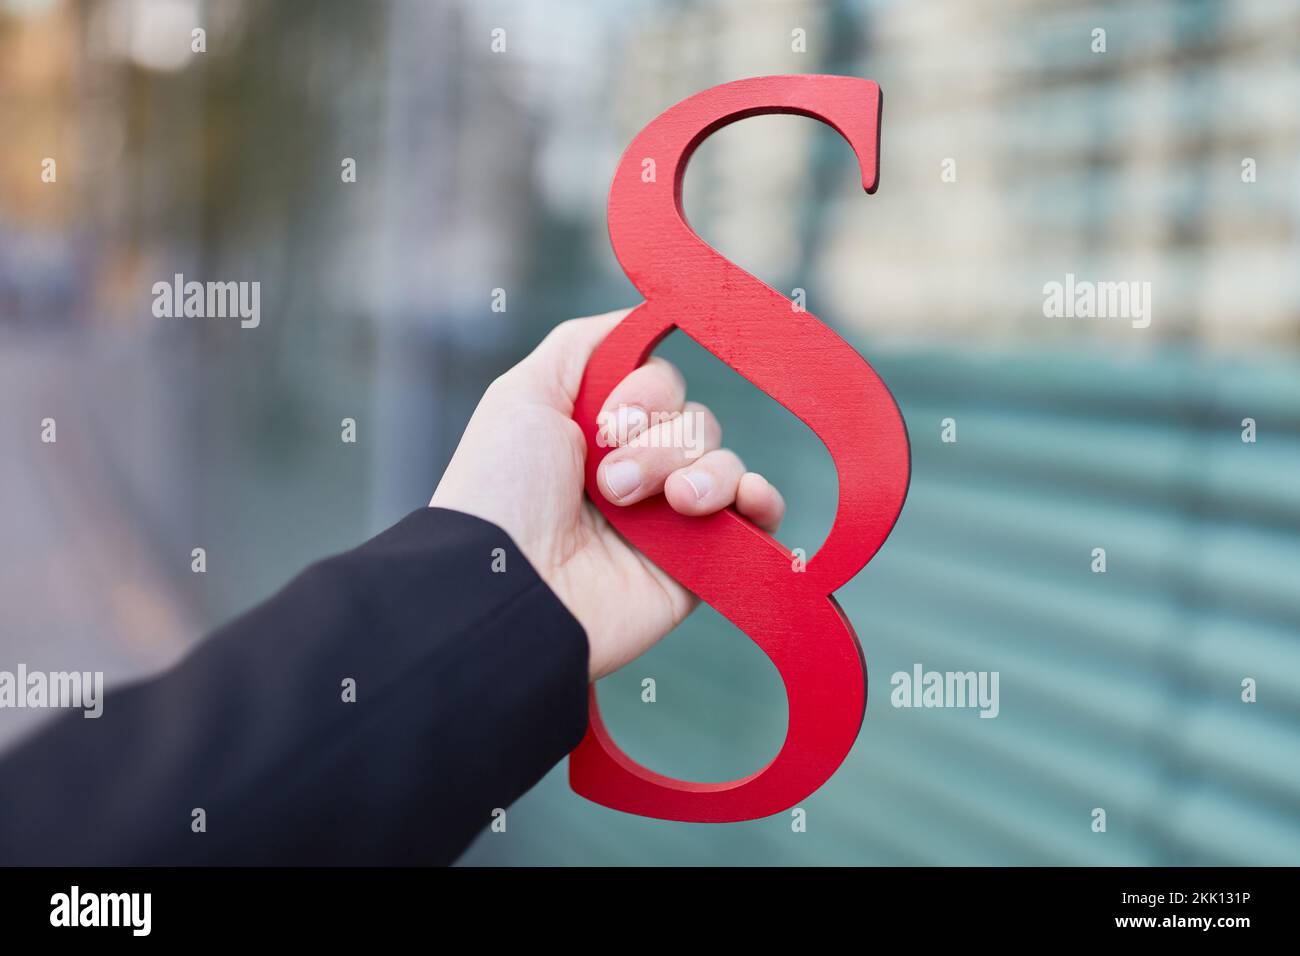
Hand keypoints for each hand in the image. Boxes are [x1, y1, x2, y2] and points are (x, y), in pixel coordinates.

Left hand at [430, 310, 785, 679]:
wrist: (510, 587)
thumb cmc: (503, 489)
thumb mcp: (524, 394)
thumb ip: (583, 344)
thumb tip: (647, 314)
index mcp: (600, 431)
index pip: (663, 384)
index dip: (645, 392)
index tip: (608, 420)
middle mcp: (638, 470)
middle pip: (697, 418)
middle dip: (658, 443)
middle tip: (609, 482)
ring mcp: (671, 518)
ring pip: (725, 461)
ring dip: (695, 473)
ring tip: (649, 506)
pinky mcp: (700, 564)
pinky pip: (757, 516)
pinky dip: (759, 499)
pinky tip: (742, 500)